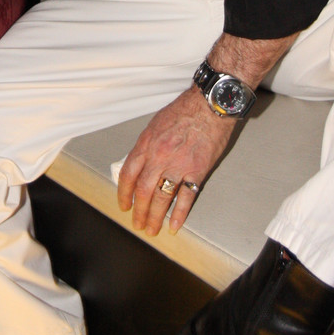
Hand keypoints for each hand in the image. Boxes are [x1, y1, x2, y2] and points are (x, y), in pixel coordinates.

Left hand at [117, 85, 235, 236]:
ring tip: (152, 229)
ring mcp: (178, 165)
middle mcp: (159, 156)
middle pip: (143, 191)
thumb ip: (147, 146)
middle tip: (138, 224)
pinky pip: (186, 197)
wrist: (209, 105)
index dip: (124, 193)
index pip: (128, 174)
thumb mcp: (156, 124)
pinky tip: (174, 225)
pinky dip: (179, 213)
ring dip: (155, 216)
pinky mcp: (197, 170)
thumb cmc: (184, 111)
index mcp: (146, 144)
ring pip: (162, 197)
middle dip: (139, 211)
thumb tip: (140, 164)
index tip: (124, 205)